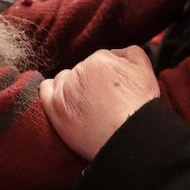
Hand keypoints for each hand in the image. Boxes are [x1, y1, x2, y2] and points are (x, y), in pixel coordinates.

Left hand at [39, 47, 159, 159]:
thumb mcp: (145, 69)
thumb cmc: (139, 106)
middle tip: (101, 101)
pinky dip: (52, 93)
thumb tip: (116, 52)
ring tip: (87, 107)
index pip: (98, 61)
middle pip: (81, 70)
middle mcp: (79, 71)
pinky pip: (45, 90)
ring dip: (72, 88)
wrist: (129, 137)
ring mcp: (65, 89)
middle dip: (90, 82)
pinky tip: (65, 103)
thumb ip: (129, 52)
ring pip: (63, 79)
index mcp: (100, 59)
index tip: (111, 91)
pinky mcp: (54, 108)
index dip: (106, 76)